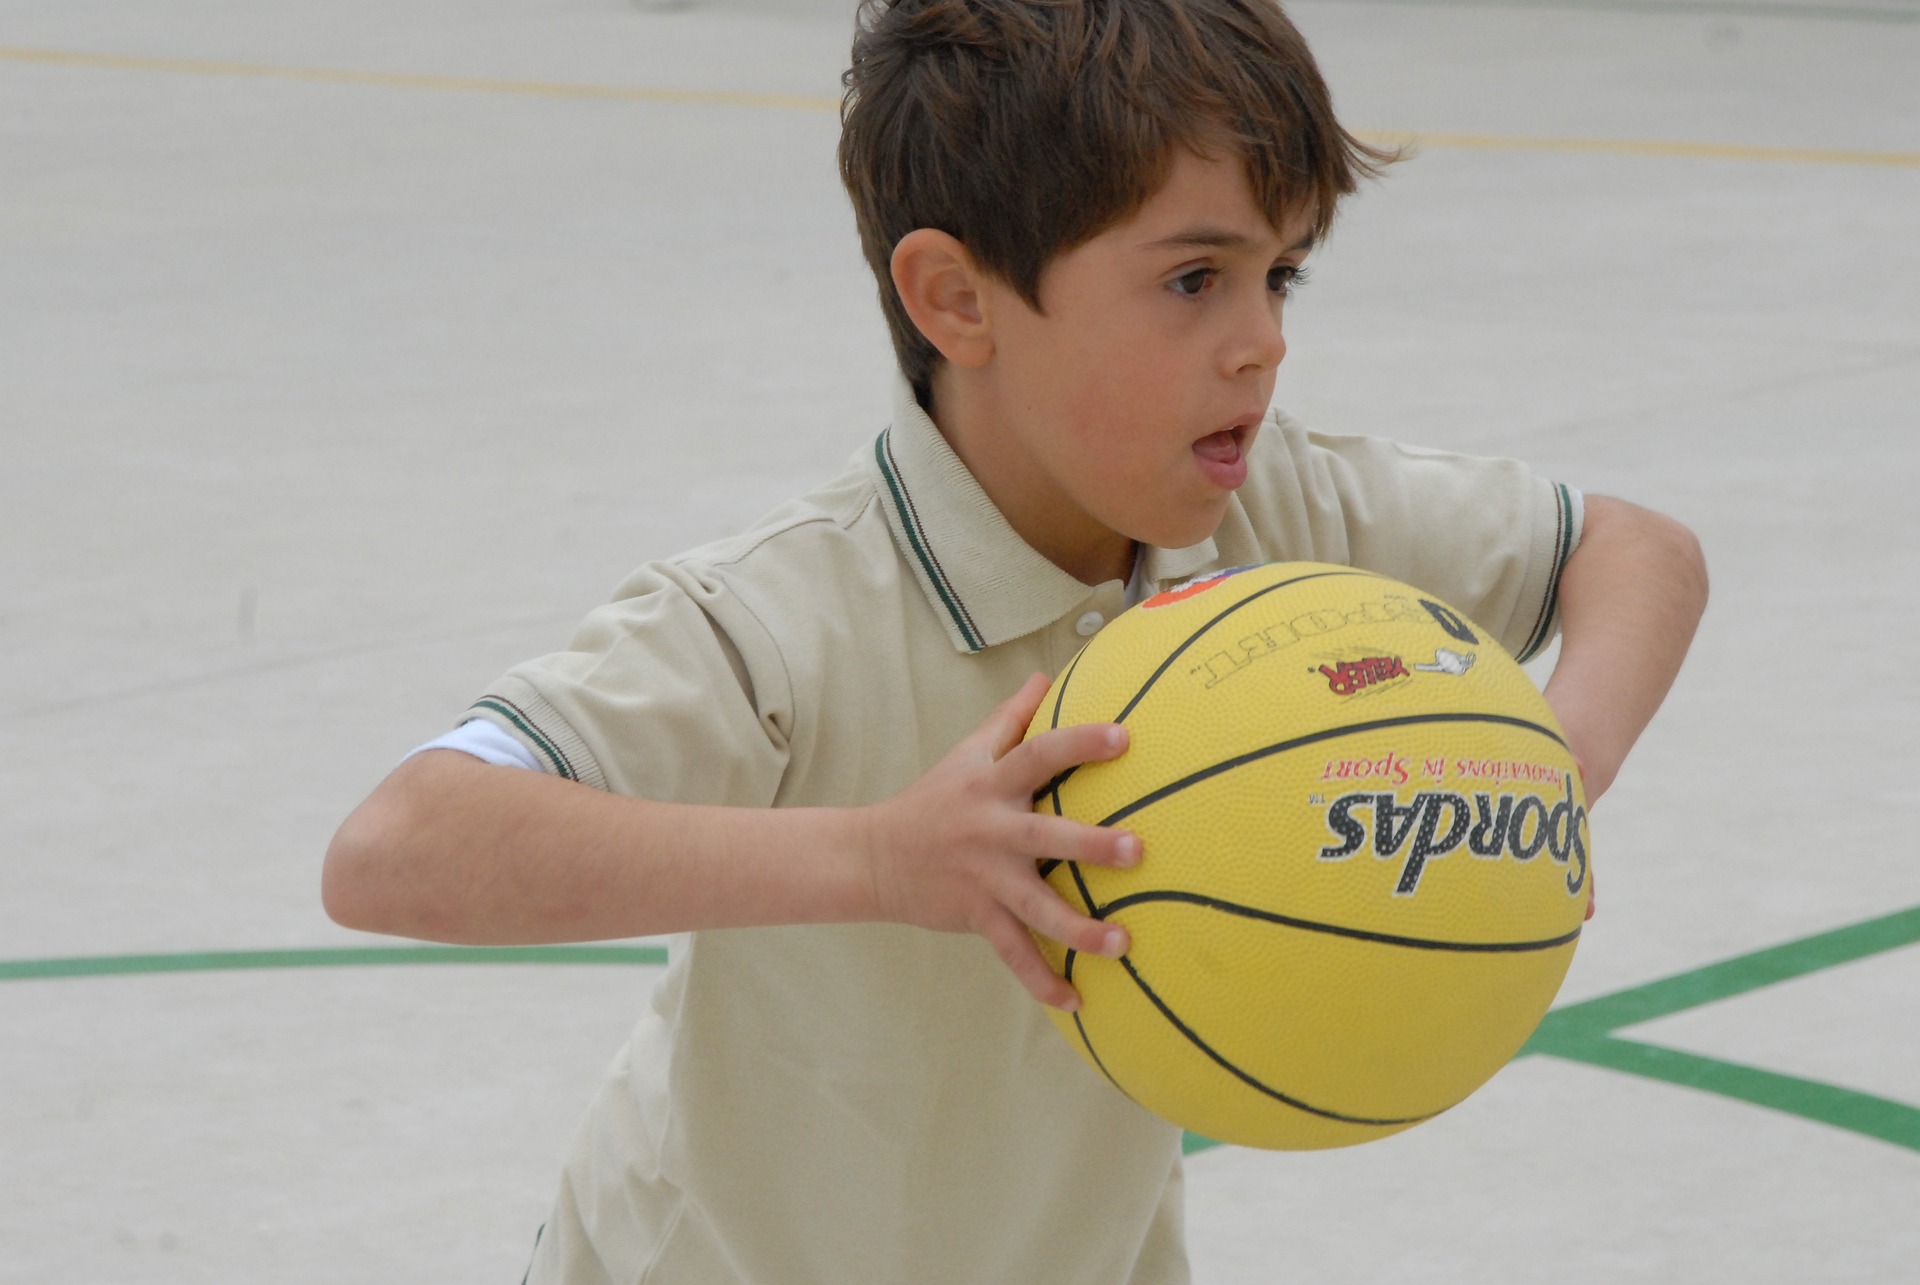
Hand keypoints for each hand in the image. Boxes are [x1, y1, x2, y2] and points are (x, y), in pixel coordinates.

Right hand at [862, 673, 1140, 1010]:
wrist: (875, 857)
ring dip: (1078, 929)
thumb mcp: (967, 753)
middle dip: (1089, 845)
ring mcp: (984, 879)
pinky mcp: (975, 916)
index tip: (1123, 736)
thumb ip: (1010, 718)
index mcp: (992, 786)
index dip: (1078, 744)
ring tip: (1122, 943)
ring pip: (1034, 908)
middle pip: (1044, 837)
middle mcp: (991, 831)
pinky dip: (1040, 980)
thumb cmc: (934, 799)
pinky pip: (1012, 954)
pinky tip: (1076, 999)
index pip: (1038, 755)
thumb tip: (1047, 675)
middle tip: (1137, 851)